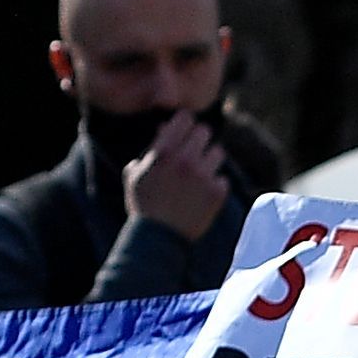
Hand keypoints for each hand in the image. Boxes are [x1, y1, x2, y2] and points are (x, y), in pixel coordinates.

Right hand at [124, 110, 228, 236]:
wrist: (158, 239)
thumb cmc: (143, 205)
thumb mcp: (135, 173)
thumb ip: (151, 149)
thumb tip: (165, 128)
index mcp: (163, 151)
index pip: (185, 118)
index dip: (185, 124)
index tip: (184, 132)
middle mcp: (185, 160)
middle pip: (205, 131)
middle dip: (198, 140)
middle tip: (193, 153)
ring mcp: (203, 176)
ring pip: (218, 152)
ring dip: (209, 160)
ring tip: (199, 175)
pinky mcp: (217, 193)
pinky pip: (222, 179)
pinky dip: (214, 186)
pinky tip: (202, 196)